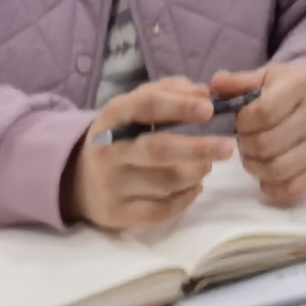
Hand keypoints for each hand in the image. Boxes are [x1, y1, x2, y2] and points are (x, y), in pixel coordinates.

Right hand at [61, 78, 230, 229]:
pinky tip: (195, 187)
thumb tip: (203, 92)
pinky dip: (185, 199)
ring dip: (195, 173)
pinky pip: (160, 210)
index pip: (146, 106)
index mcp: (113, 116)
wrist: (78, 179)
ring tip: (206, 166)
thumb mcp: (136, 105)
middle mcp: (108, 151)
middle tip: (227, 147)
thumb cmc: (122, 135)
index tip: (209, 109)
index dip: (179, 106)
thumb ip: (169, 91)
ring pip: (164, 182)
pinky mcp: (117, 214)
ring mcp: (110, 185)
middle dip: (198, 148)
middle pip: (158, 150)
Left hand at [220, 63, 305, 202]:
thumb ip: (238, 82)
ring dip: (255, 167)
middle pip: (268, 143)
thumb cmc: (284, 91)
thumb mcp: (264, 78)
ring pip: (278, 169)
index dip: (243, 121)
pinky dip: (273, 187)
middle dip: (246, 145)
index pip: (264, 111)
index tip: (240, 120)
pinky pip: (294, 188)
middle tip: (243, 139)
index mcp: (300, 85)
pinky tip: (265, 175)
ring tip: (252, 156)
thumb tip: (215, 83)